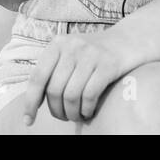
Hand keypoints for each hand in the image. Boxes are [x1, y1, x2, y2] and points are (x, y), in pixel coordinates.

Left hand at [22, 28, 136, 125]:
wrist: (130, 39)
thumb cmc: (96, 52)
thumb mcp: (72, 52)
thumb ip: (55, 69)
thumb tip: (36, 100)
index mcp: (57, 44)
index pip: (37, 77)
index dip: (31, 102)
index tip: (29, 120)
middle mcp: (71, 47)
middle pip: (54, 90)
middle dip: (57, 111)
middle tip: (64, 117)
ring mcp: (90, 55)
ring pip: (71, 95)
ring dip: (72, 113)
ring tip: (77, 116)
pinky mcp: (107, 65)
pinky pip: (89, 95)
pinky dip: (87, 109)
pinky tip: (89, 111)